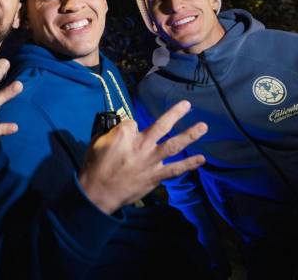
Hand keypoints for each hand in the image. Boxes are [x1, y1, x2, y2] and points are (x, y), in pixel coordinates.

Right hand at [78, 100, 206, 213]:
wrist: (98, 192)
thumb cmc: (94, 166)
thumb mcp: (97, 142)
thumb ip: (111, 133)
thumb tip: (121, 131)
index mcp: (125, 133)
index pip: (133, 122)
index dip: (130, 128)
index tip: (126, 135)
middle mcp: (142, 143)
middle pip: (162, 125)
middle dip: (175, 113)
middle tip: (187, 105)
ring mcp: (151, 160)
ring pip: (174, 145)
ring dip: (190, 135)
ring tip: (203, 127)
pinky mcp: (156, 175)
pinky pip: (175, 169)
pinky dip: (189, 164)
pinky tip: (201, 159)